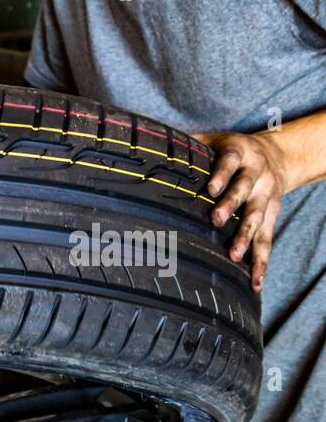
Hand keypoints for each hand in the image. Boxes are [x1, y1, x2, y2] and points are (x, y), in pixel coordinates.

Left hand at [194, 131, 288, 292]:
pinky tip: (255, 281)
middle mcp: (257, 173)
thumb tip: (144, 143)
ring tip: (234, 255)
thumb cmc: (230, 151)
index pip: (230, 162)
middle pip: (244, 189)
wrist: (278, 155)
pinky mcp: (273, 215)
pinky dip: (262, 261)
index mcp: (239, 153)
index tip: (210, 188)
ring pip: (258, 217)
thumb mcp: (211, 141)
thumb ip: (184, 145)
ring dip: (246, 236)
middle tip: (216, 219)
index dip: (221, 174)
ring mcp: (267, 196)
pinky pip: (267, 240)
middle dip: (231, 204)